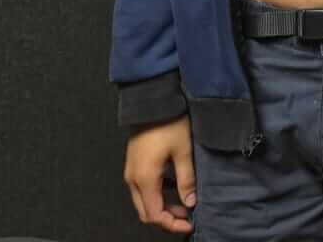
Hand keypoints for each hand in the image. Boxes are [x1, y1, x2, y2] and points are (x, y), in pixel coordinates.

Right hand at [123, 115, 196, 233]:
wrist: (152, 99)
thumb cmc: (169, 121)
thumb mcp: (183, 151)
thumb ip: (186, 180)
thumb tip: (191, 202)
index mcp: (144, 178)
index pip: (154, 214)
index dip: (172, 224)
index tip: (190, 224)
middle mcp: (132, 178)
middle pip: (146, 211)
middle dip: (167, 219)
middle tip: (188, 217)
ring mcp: (131, 171)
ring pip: (143, 201)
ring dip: (162, 207)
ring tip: (184, 204)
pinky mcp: (134, 163)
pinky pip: (142, 188)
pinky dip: (157, 195)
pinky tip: (174, 189)